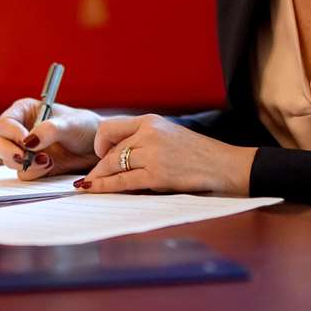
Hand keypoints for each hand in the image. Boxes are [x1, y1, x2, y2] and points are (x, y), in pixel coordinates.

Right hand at [0, 98, 100, 179]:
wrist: (98, 149)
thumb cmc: (85, 128)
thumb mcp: (70, 124)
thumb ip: (49, 130)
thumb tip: (29, 142)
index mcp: (24, 112)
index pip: (4, 123)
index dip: (12, 134)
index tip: (27, 143)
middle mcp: (20, 130)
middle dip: (11, 153)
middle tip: (26, 158)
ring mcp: (25, 151)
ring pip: (8, 161)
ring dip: (25, 164)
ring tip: (48, 161)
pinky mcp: (33, 167)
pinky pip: (23, 174)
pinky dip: (34, 173)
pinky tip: (51, 166)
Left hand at [75, 114, 254, 194]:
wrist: (222, 164)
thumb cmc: (196, 152)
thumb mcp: (168, 134)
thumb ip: (144, 139)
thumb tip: (115, 154)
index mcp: (150, 120)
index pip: (111, 127)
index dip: (100, 142)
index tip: (100, 154)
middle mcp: (149, 133)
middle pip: (111, 149)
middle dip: (99, 166)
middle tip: (90, 178)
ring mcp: (152, 154)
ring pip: (113, 164)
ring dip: (98, 177)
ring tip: (88, 186)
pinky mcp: (157, 175)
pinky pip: (122, 181)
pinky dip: (105, 186)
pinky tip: (93, 189)